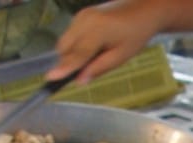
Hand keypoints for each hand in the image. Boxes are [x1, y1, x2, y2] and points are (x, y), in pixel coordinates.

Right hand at [47, 0, 176, 84]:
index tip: (50, 78)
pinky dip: (76, 44)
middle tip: (84, 71)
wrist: (142, 10)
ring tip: (95, 55)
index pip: (77, 54)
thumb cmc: (135, 35)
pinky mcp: (81, 14)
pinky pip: (71, 34)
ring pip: (65, 41)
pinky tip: (93, 47)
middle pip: (65, 47)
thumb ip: (98, 68)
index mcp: (98, 30)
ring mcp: (81, 15)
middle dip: (68, 61)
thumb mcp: (120, 57)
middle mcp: (85, 20)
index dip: (64, 68)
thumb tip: (79, 81)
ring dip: (72, 53)